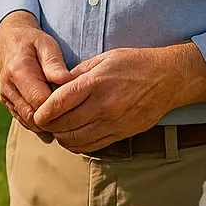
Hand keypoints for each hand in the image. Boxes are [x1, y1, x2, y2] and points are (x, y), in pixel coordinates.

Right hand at [0, 11, 71, 137]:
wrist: (10, 40)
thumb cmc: (33, 41)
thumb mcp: (47, 44)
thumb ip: (54, 63)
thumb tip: (66, 81)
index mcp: (18, 71)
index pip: (40, 102)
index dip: (59, 106)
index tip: (74, 100)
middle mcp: (8, 87)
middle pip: (34, 117)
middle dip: (55, 119)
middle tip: (74, 112)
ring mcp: (5, 97)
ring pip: (29, 123)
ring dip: (48, 123)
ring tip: (66, 114)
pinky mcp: (7, 103)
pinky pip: (24, 121)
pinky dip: (40, 123)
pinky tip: (54, 116)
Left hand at [32, 44, 205, 153]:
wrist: (168, 78)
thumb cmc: (134, 63)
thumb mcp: (103, 58)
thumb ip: (78, 74)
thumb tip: (55, 85)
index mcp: (96, 83)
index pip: (59, 103)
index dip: (43, 112)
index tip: (37, 113)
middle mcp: (104, 106)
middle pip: (64, 125)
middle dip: (49, 126)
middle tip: (44, 121)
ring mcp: (114, 123)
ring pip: (76, 140)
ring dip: (62, 137)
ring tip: (57, 129)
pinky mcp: (122, 134)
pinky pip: (93, 146)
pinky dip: (78, 145)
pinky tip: (73, 137)